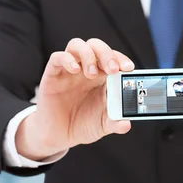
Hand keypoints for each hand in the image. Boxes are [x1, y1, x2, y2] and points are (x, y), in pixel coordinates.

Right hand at [15, 38, 134, 160]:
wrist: (60, 136)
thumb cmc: (84, 125)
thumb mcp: (103, 126)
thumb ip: (115, 123)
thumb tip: (126, 124)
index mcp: (103, 77)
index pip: (113, 58)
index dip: (121, 59)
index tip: (129, 68)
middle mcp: (86, 69)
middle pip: (96, 47)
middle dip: (107, 54)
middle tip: (113, 69)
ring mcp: (69, 70)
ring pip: (77, 45)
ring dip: (88, 55)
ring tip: (92, 74)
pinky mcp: (53, 75)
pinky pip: (57, 57)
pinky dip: (67, 59)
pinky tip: (75, 70)